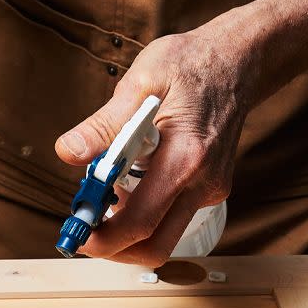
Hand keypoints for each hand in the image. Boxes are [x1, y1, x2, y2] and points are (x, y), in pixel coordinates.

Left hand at [55, 26, 255, 265]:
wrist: (238, 60)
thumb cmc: (190, 65)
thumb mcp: (140, 83)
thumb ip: (103, 125)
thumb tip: (69, 153)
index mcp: (186, 157)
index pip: (140, 222)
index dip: (103, 239)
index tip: (75, 234)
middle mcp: (203, 183)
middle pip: (154, 246)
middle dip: (113, 248)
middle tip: (83, 227)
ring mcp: (209, 190)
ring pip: (162, 236)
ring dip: (125, 230)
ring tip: (103, 195)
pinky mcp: (208, 190)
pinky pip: (170, 217)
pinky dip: (142, 212)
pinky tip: (128, 182)